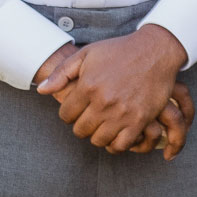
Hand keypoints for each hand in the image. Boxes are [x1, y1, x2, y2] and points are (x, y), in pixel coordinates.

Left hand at [36, 24, 187, 152]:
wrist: (155, 51)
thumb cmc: (118, 51)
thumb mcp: (86, 54)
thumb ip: (61, 73)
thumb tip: (41, 90)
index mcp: (88, 86)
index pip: (66, 115)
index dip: (67, 113)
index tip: (75, 109)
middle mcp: (103, 102)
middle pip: (80, 130)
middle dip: (80, 125)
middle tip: (87, 117)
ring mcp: (122, 113)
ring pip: (98, 140)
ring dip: (96, 135)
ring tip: (100, 125)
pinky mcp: (140, 121)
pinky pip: (121, 145)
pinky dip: (114, 144)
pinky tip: (114, 134)